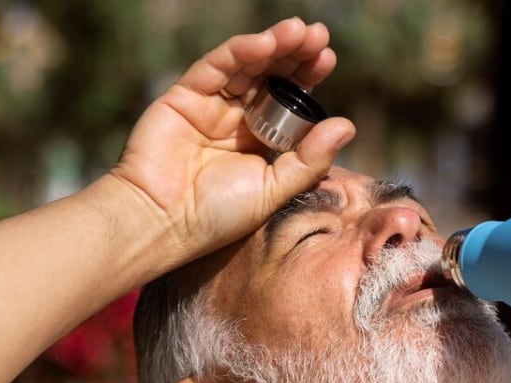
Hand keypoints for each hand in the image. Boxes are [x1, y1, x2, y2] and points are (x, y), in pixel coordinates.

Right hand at [110, 17, 355, 264]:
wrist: (163, 223)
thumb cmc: (217, 215)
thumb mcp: (273, 190)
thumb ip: (309, 160)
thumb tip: (346, 125)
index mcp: (260, 141)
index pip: (288, 100)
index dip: (307, 77)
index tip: (327, 58)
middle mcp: (237, 118)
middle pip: (270, 76)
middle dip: (295, 54)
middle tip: (319, 36)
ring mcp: (210, 105)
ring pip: (246, 66)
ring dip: (273, 45)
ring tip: (299, 31)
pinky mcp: (184, 96)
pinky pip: (215, 67)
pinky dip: (240, 51)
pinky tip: (264, 42)